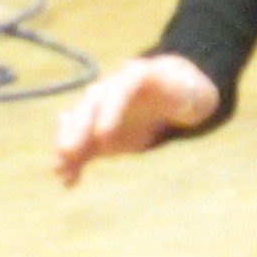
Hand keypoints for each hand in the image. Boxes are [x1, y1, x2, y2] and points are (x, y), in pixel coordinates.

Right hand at [54, 54, 220, 185]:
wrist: (171, 95)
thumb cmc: (186, 93)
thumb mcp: (195, 93)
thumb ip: (191, 97)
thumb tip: (189, 98)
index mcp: (137, 75)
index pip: (120, 89)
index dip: (109, 113)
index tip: (103, 137)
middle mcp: (111, 89)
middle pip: (89, 105)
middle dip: (76, 129)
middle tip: (67, 153)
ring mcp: (100, 110)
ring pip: (77, 125)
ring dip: (67, 147)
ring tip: (61, 170)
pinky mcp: (95, 133)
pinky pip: (81, 146)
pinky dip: (72, 162)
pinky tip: (70, 181)